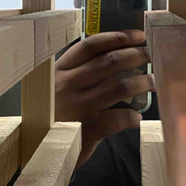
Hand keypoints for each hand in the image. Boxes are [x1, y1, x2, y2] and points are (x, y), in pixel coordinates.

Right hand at [55, 30, 155, 167]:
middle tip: (151, 55)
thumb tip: (112, 62)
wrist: (32, 150)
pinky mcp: (87, 129)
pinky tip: (136, 118)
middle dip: (136, 55)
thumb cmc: (46, 117)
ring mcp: (78, 107)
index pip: (90, 46)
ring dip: (142, 82)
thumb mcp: (53, 90)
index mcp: (58, 71)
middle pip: (109, 62)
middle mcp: (67, 85)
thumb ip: (75, 77)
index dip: (117, 37)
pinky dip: (132, 117)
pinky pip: (118, 118)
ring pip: (119, 86)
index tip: (138, 35)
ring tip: (153, 82)